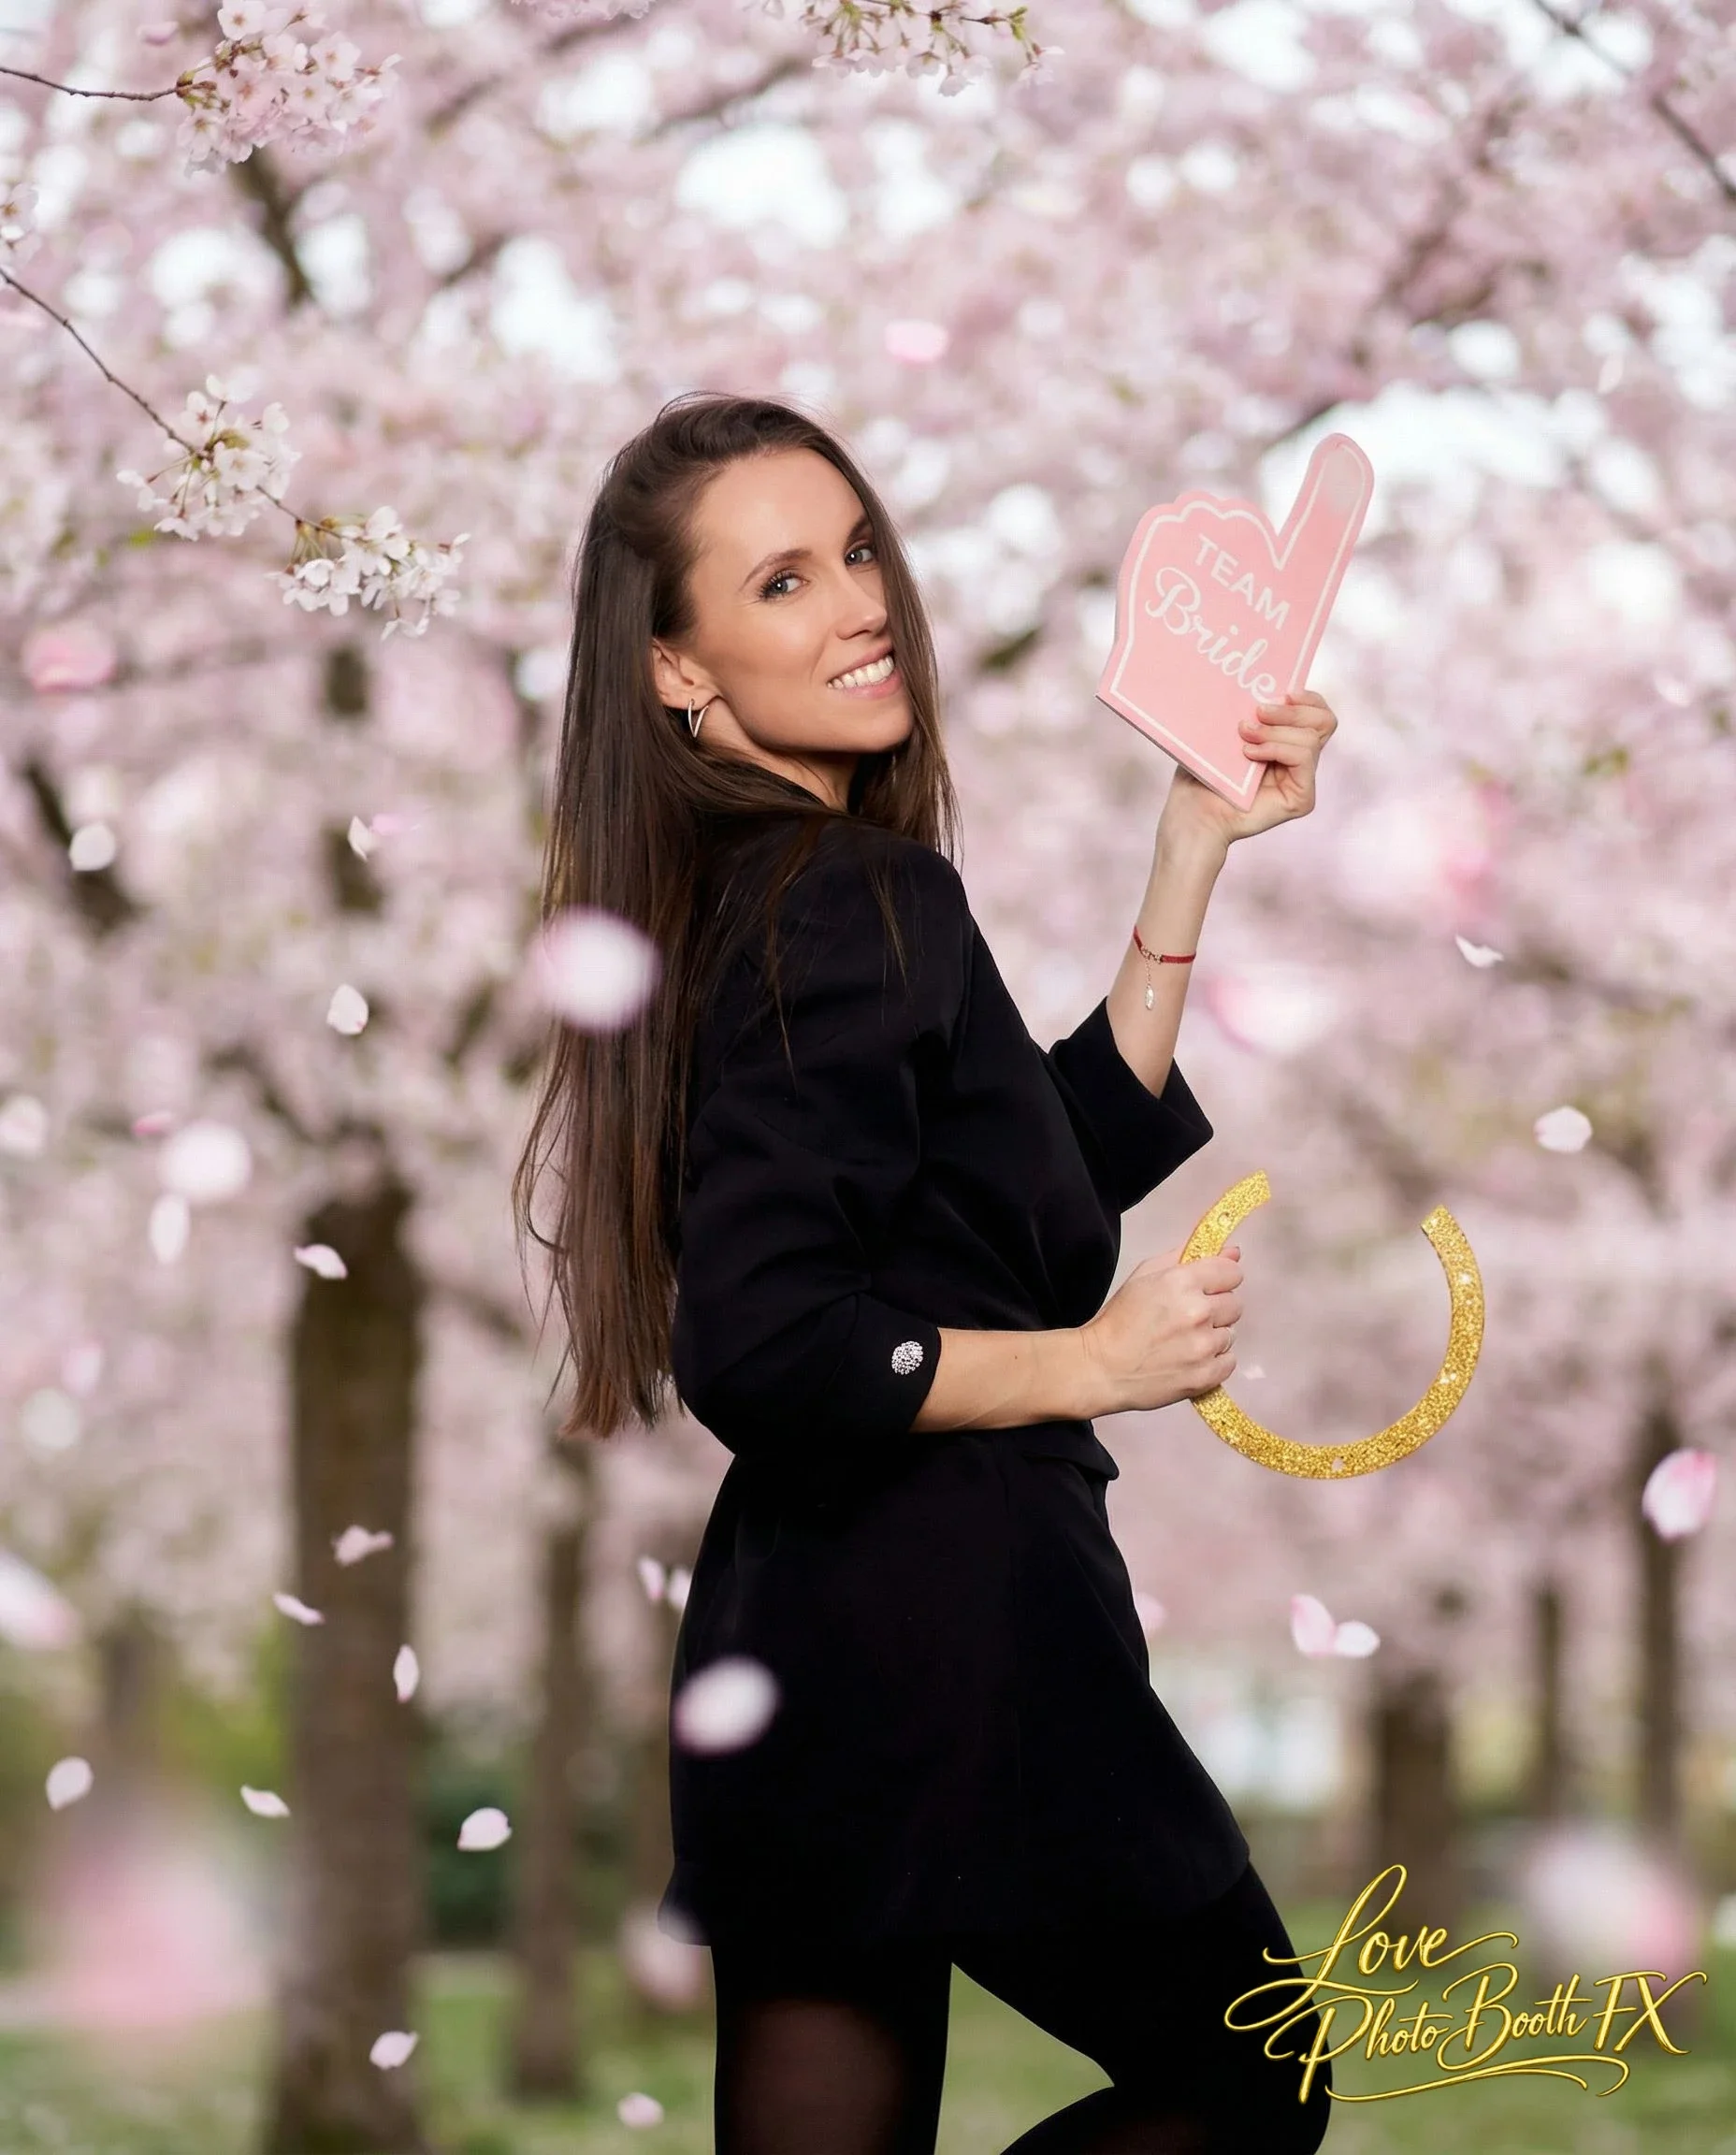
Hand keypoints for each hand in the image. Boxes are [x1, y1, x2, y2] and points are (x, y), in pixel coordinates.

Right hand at [1080, 1240, 1241, 1414]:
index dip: (1220, 1280)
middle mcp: (1198, 1311)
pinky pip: (1229, 1361)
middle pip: (1235, 1304)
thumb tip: (1232, 1252)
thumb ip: (1186, 1257)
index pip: (1232, 1272)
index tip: (1208, 1289)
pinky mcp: (1206, 1375)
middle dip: (1216, 1309)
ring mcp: (1203, 1346)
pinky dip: (1213, 1362)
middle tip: (1188, 1319)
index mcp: (1181, 1281)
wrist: (1101, 1368)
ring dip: (1212, 1337)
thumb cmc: (1119, 1320)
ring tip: (1184, 1343)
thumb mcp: (1144, 1276)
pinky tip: (1189, 1360)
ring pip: (1230, 1334)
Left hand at [1162, 690, 1338, 849]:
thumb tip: (1261, 679)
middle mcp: (1298, 761)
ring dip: (1276, 731)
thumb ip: (1249, 709)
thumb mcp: (1225, 730)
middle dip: (1293, 710)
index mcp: (1286, 741)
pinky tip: (1250, 754)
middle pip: (1324, 720)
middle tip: (1258, 711)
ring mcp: (1302, 780)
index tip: (1283, 689)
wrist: (1192, 813)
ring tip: (1245, 735)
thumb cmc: (1202, 774)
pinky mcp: (1302, 798)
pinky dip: (1276, 749)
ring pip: (1311, 737)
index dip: (1307, 697)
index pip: (1316, 711)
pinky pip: (1304, 757)